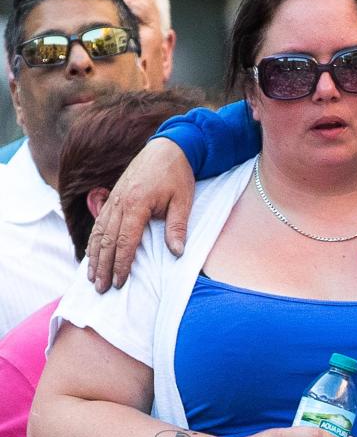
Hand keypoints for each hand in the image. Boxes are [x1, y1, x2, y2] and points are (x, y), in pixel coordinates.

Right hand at [87, 138, 194, 291]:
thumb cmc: (177, 175)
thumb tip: (177, 253)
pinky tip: (91, 255)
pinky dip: (93, 241)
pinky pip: (99, 222)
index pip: (126, 241)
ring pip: (98, 233)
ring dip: (94, 257)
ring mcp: (113, 199)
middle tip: (102, 289)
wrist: (167, 148)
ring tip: (92, 278)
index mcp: (137, 204)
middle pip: (107, 240)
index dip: (122, 263)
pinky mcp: (112, 197)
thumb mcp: (183, 200)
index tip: (120, 282)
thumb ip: (178, 226)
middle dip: (103, 266)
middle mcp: (120, 203)